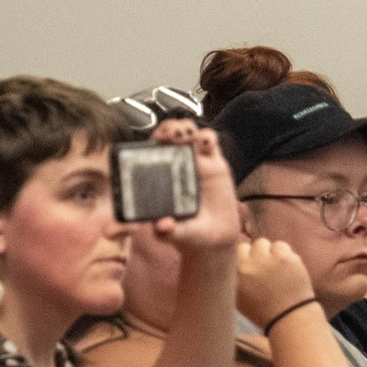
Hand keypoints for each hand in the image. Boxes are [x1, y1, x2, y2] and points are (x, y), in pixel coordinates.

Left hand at [151, 127, 242, 252]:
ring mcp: (196, 161)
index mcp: (160, 176)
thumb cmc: (188, 233)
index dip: (152, 141)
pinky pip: (210, 142)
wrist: (214, 238)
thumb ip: (166, 232)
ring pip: (189, 133)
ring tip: (186, 136)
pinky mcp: (215, 163)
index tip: (155, 141)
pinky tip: (205, 143)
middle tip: (171, 136)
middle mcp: (176, 165)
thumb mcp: (174, 234)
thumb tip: (161, 226)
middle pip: (170, 135)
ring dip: (186, 128)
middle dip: (169, 129)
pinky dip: (207, 136)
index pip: (152, 149)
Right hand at [236, 237, 314, 328]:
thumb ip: (234, 276)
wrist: (289, 319)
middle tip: (267, 268)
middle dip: (260, 253)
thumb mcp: (238, 297)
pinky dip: (286, 255)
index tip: (254, 264)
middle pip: (255, 244)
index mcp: (236, 274)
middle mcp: (250, 265)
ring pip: (268, 243)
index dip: (247, 255)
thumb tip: (235, 260)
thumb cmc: (263, 312)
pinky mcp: (286, 259)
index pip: (238, 249)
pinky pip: (283, 246)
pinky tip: (288, 269)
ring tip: (278, 268)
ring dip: (273, 252)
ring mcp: (269, 260)